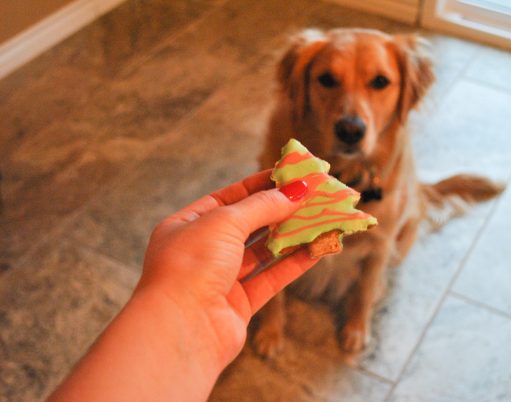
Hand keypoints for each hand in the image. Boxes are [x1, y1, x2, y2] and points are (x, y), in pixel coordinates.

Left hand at [137, 169, 315, 366]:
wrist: (180, 328)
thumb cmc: (192, 264)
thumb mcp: (225, 222)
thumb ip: (263, 206)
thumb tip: (295, 191)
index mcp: (187, 226)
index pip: (229, 198)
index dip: (260, 186)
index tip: (291, 175)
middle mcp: (202, 252)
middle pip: (248, 225)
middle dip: (280, 211)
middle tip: (312, 196)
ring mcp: (219, 280)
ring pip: (262, 253)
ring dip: (291, 237)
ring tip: (320, 219)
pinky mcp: (238, 306)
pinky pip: (270, 279)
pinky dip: (294, 264)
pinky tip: (317, 249)